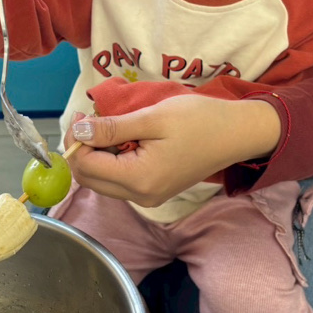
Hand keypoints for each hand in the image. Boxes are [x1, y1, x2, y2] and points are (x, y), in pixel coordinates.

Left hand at [62, 95, 280, 206]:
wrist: (236, 134)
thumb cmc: (199, 120)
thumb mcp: (152, 118)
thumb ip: (112, 128)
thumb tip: (79, 131)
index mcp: (138, 179)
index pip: (86, 166)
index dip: (76, 140)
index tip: (83, 114)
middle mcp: (140, 196)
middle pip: (89, 179)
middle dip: (82, 149)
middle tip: (91, 119)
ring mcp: (147, 197)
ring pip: (102, 181)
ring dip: (96, 155)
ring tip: (108, 126)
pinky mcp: (154, 191)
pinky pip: (119, 180)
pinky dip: (112, 160)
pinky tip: (123, 139)